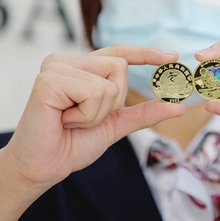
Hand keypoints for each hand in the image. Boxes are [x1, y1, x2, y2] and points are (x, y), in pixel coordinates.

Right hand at [1, 44, 185, 188]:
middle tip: (83, 118)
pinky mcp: (49, 80)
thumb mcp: (115, 126)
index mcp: (80, 67)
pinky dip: (86, 116)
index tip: (173, 57)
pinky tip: (64, 121)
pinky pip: (94, 94)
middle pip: (119, 67)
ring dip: (98, 113)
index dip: (146, 53)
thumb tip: (177, 106)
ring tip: (71, 121)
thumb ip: (142, 113)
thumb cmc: (70, 145)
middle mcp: (66, 61)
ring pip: (109, 83)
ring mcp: (56, 67)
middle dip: (113, 102)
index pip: (119, 52)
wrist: (42, 168)